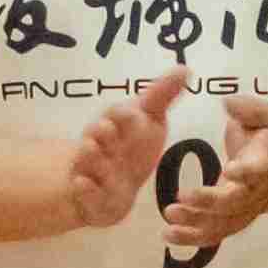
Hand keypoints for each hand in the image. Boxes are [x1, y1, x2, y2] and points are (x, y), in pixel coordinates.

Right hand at [60, 71, 190, 228]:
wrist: (111, 185)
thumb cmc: (131, 146)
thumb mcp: (148, 120)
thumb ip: (161, 96)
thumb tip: (185, 68)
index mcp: (113, 125)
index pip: (116, 115)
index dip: (122, 114)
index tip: (132, 111)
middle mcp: (98, 146)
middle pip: (96, 136)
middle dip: (100, 132)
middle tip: (106, 129)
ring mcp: (92, 172)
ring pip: (87, 163)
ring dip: (88, 157)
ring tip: (91, 149)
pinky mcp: (92, 199)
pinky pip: (86, 195)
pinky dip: (83, 189)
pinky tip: (83, 184)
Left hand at [159, 87, 267, 246]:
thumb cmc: (266, 139)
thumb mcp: (265, 117)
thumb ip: (250, 109)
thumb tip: (228, 102)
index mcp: (266, 162)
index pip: (259, 169)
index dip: (246, 171)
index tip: (228, 169)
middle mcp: (256, 190)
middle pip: (236, 202)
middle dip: (210, 201)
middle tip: (182, 196)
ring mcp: (244, 209)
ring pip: (224, 223)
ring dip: (197, 223)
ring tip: (169, 215)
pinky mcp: (231, 220)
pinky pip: (214, 235)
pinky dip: (192, 238)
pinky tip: (168, 235)